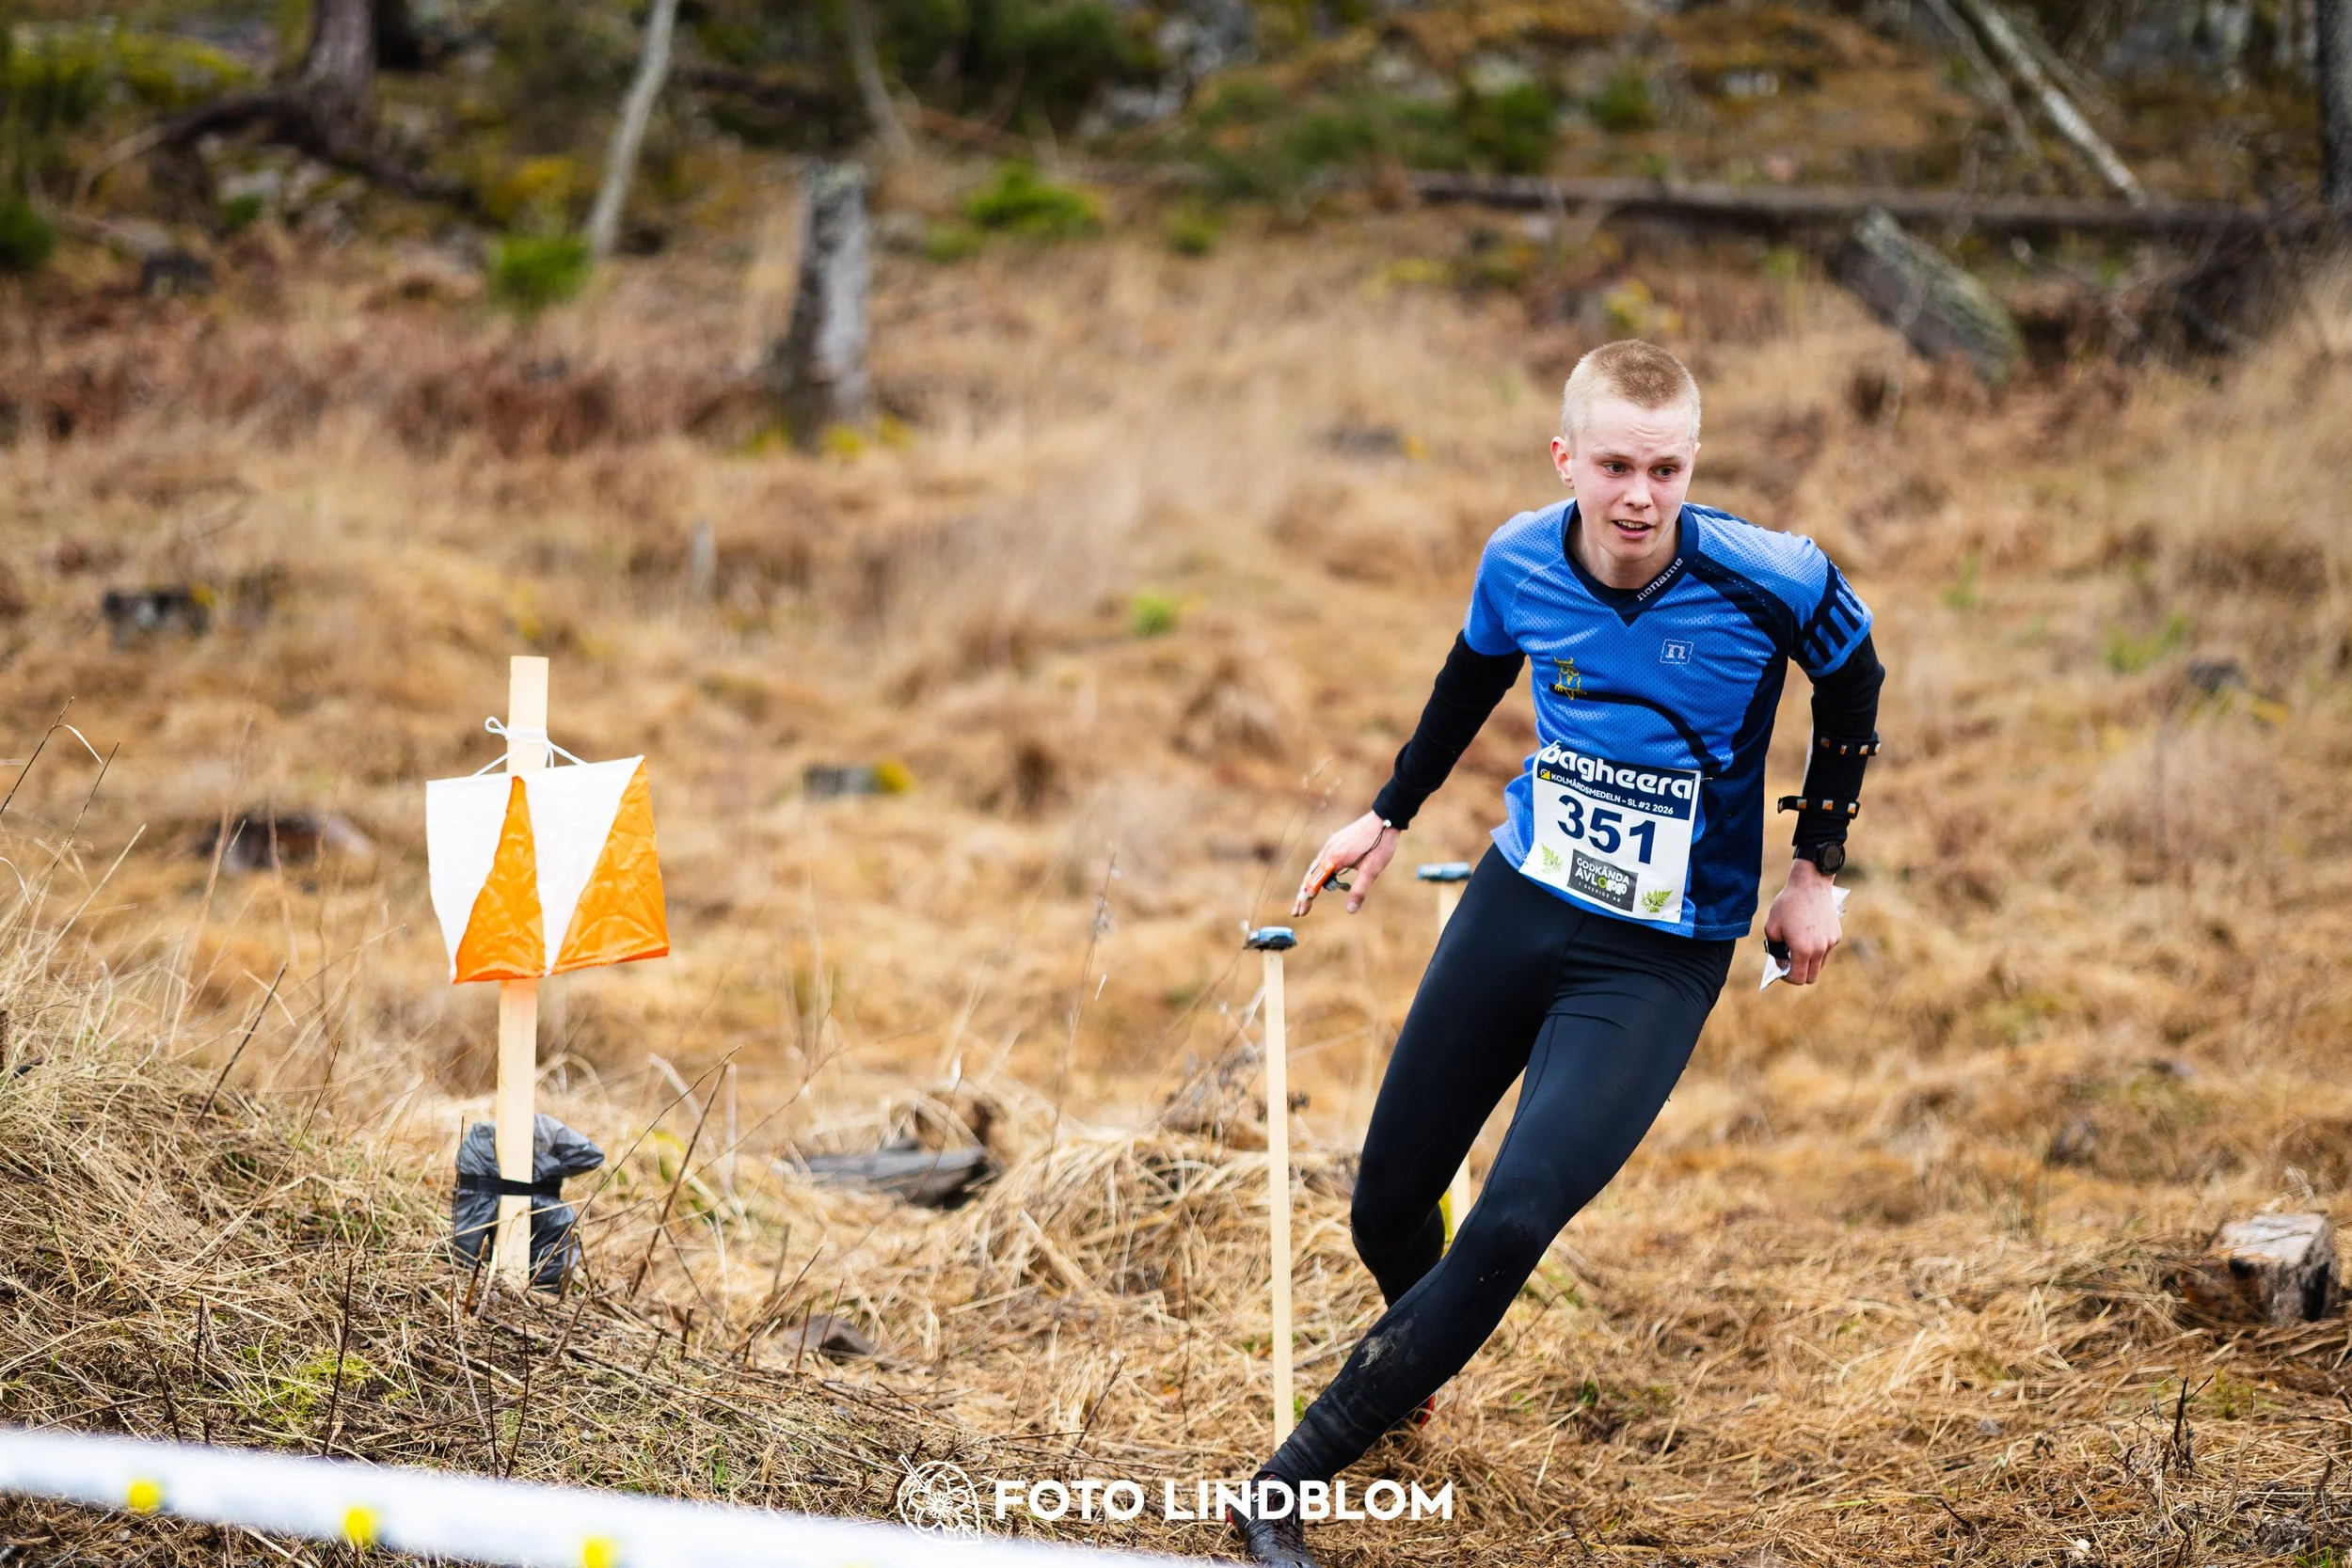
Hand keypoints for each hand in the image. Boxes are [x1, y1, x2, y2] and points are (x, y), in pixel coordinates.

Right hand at [1293, 811, 1400, 916]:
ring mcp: (1331, 844)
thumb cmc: (1379, 845)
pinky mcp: (1336, 840)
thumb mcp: (1372, 871)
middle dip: (1303, 895)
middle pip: (1310, 876)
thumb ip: (1359, 891)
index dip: (1307, 900)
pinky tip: (1324, 878)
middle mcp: (1328, 851)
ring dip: (1310, 884)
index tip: (1301, 913)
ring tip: (1307, 897)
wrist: (1384, 819)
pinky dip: (1318, 872)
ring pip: (1315, 867)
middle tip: (1298, 911)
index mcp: (1334, 859)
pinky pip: (1322, 859)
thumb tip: (1350, 911)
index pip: (1314, 884)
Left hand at [1763, 858, 1840, 984]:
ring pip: (1820, 964)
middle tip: (1789, 962)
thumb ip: (1775, 949)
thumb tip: (1782, 962)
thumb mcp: (1771, 927)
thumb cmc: (1788, 904)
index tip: (1781, 969)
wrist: (1810, 884)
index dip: (1787, 978)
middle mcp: (1820, 949)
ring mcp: (1830, 942)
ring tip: (1797, 947)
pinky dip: (1817, 949)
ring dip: (1809, 962)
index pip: (1798, 978)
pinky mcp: (1836, 935)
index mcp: (1803, 950)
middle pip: (1811, 976)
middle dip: (1799, 973)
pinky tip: (1808, 933)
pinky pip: (1825, 950)